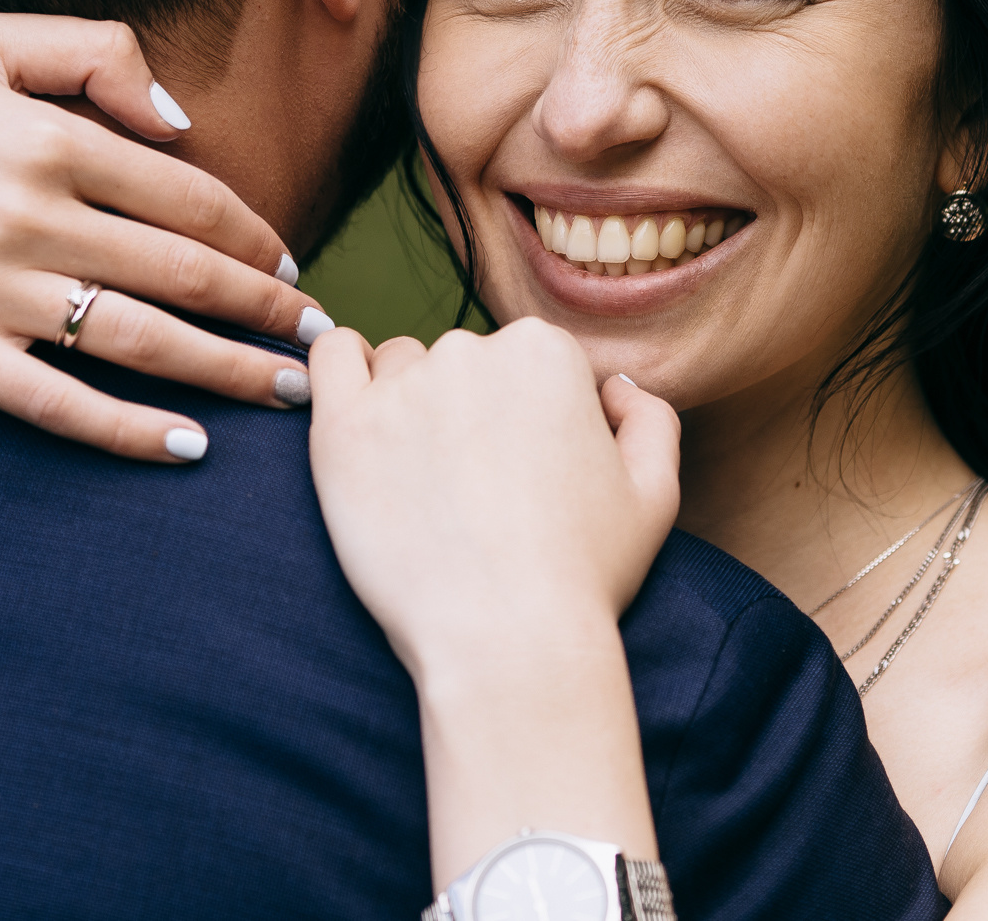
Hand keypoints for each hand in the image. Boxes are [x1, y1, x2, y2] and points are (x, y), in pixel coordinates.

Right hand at [0, 13, 324, 462]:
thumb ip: (94, 54)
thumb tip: (183, 120)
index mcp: (50, 137)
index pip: (190, 197)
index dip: (255, 239)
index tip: (291, 269)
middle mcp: (30, 214)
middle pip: (185, 274)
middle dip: (267, 313)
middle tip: (321, 342)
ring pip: (140, 341)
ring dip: (227, 372)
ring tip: (285, 396)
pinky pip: (56, 401)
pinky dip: (128, 429)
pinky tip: (187, 446)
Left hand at [305, 318, 680, 681]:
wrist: (507, 638)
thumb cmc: (584, 573)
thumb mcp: (655, 492)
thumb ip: (648, 417)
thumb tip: (612, 388)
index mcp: (546, 352)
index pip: (528, 361)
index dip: (530, 421)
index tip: (524, 475)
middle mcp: (472, 349)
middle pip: (463, 363)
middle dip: (468, 411)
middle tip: (476, 490)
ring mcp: (402, 386)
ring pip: (399, 368)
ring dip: (408, 403)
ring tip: (424, 481)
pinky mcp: (342, 425)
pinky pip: (332, 359)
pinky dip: (343, 372)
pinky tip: (360, 416)